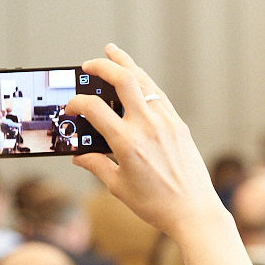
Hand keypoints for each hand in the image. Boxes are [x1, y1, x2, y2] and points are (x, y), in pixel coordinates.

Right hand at [66, 44, 225, 240]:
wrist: (194, 211)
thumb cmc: (156, 204)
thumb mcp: (118, 187)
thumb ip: (96, 165)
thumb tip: (78, 155)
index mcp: (127, 143)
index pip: (94, 108)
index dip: (76, 103)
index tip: (70, 107)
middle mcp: (148, 126)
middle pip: (123, 79)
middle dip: (103, 65)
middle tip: (88, 64)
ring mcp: (166, 122)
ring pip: (144, 81)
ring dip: (126, 64)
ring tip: (112, 54)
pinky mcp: (179, 124)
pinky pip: (159, 95)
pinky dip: (144, 83)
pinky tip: (137, 80)